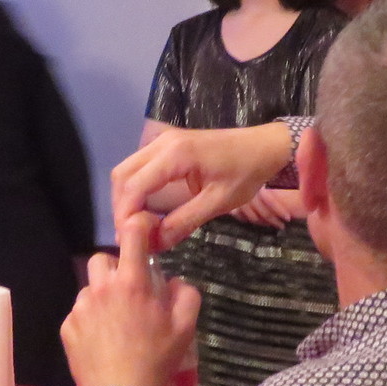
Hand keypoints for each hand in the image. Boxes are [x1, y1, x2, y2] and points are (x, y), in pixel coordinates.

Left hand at [61, 212, 200, 385]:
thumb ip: (186, 294)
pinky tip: (101, 341)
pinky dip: (89, 321)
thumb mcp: (185, 327)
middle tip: (127, 291)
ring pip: (89, 288)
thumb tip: (174, 281)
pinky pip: (78, 313)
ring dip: (101, 296)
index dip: (138, 226)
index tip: (142, 232)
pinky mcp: (67, 327)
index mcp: (132, 283)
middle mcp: (102, 288)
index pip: (132, 235)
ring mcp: (81, 308)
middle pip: (101, 259)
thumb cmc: (157, 359)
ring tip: (114, 321)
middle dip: (114, 269)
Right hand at [109, 123, 295, 248]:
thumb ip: (184, 222)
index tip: (129, 241)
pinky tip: (147, 209)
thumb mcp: (218, 202)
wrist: (265, 146)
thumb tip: (154, 245)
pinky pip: (140, 165)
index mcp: (175, 154)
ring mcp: (163, 140)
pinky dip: (136, 188)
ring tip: (139, 226)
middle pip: (122, 175)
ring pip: (127, 169)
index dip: (125, 215)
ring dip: (127, 197)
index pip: (134, 186)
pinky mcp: (167, 144)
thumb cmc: (247, 173)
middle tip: (131, 236)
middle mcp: (162, 143)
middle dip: (121, 207)